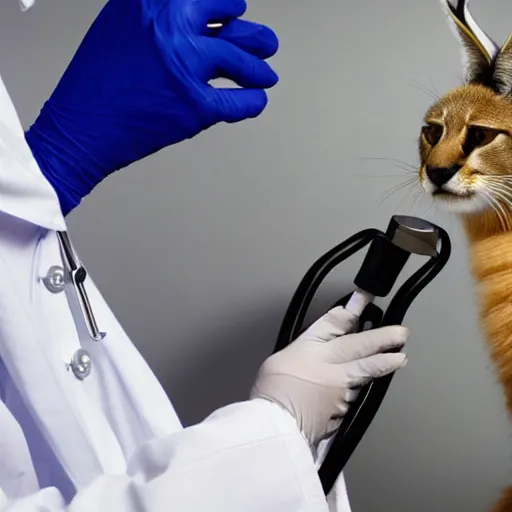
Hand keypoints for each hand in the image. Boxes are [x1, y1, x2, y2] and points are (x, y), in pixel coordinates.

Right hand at [25, 0, 278, 214]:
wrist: (81, 127)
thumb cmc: (96, 83)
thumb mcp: (121, 27)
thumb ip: (159, 18)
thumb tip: (195, 21)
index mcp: (153, 3)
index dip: (227, 6)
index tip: (236, 11)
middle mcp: (172, 28)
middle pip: (233, 24)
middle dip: (254, 37)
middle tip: (264, 44)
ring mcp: (186, 66)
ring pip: (240, 62)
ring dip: (258, 70)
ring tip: (266, 75)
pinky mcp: (195, 106)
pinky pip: (238, 102)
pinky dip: (252, 103)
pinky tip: (256, 101)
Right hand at [251, 306, 408, 446]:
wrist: (276, 427)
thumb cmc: (273, 392)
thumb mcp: (282, 358)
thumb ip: (306, 348)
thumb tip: (321, 343)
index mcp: (312, 350)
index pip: (334, 322)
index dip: (352, 308)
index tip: (364, 298)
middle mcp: (332, 367)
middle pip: (362, 346)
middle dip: (384, 337)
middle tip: (402, 332)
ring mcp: (342, 390)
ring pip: (367, 373)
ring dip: (383, 365)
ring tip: (399, 359)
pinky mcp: (346, 412)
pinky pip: (355, 397)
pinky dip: (358, 391)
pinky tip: (358, 390)